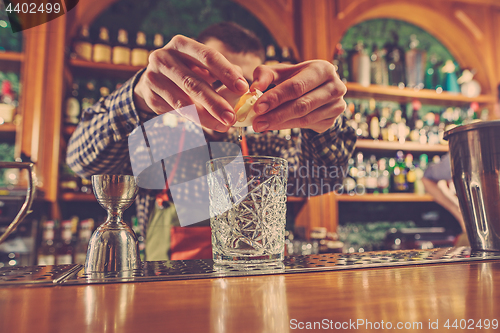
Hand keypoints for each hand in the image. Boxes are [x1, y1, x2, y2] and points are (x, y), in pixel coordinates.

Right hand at [133, 35, 248, 130]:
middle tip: (232, 116)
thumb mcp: (201, 65)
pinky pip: (176, 111)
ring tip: (224, 125)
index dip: (226, 73)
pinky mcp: (150, 95)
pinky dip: (195, 119)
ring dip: (206, 116)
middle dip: (216, 102)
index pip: (207, 56)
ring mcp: (153, 76)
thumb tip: (241, 83)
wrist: (153, 80)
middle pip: (194, 82)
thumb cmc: (186, 70)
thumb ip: (220, 71)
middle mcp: (164, 57)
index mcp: (181, 44)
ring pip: (183, 102)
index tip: (243, 88)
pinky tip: (210, 124)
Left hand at [250, 60, 346, 132]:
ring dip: (280, 123)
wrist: (317, 91)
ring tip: (262, 125)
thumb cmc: (295, 78)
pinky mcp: (332, 119)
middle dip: (276, 114)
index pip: (296, 86)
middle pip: (302, 105)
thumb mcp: (280, 72)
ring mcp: (336, 104)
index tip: (257, 107)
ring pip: (304, 118)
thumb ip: (265, 75)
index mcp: (322, 69)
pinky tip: (275, 126)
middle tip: (257, 122)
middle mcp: (335, 86)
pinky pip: (308, 125)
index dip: (276, 97)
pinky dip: (288, 127)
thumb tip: (254, 88)